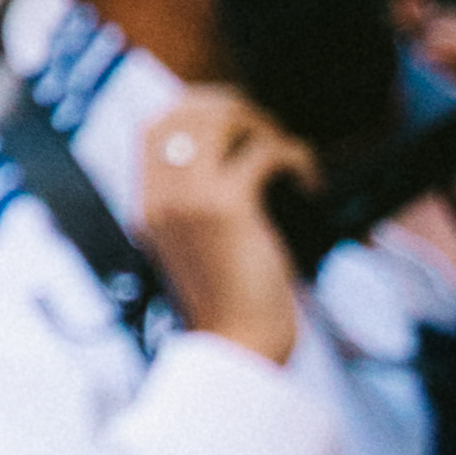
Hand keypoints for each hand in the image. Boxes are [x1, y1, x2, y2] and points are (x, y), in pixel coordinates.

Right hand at [133, 84, 307, 367]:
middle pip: (187, 111)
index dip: (195, 107)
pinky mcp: (227, 208)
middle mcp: (160, 196)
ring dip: (264, 125)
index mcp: (145, 205)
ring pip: (224, 121)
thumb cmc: (228, 305)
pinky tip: (310, 181)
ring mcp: (189, 199)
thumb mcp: (196, 249)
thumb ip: (198, 207)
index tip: (233, 116)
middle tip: (267, 129)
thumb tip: (238, 163)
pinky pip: (265, 153)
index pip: (154, 126)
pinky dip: (296, 157)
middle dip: (233, 106)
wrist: (236, 348)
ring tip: (287, 152)